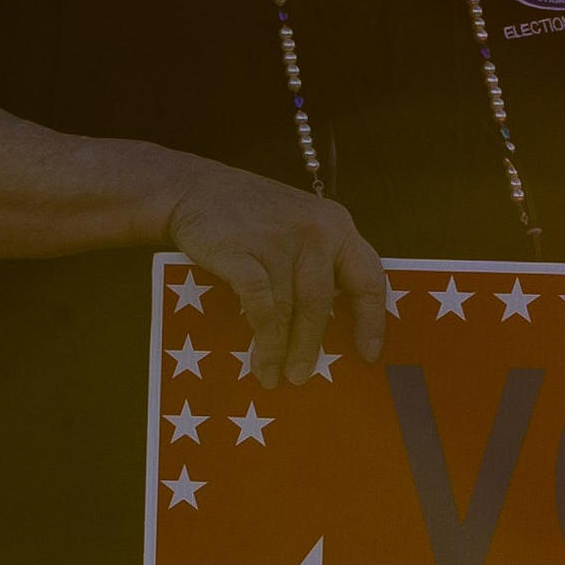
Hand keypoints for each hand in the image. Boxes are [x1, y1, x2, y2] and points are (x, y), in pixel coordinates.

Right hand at [161, 158, 387, 387]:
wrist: (193, 188)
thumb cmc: (251, 214)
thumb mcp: (301, 223)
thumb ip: (322, 259)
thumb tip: (335, 322)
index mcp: (337, 226)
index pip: (368, 278)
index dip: (371, 321)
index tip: (368, 354)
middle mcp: (316, 232)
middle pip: (321, 302)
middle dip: (312, 345)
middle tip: (302, 375)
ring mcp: (280, 241)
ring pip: (291, 309)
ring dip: (283, 349)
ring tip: (276, 375)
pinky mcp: (244, 253)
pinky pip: (262, 307)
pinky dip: (264, 338)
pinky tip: (260, 358)